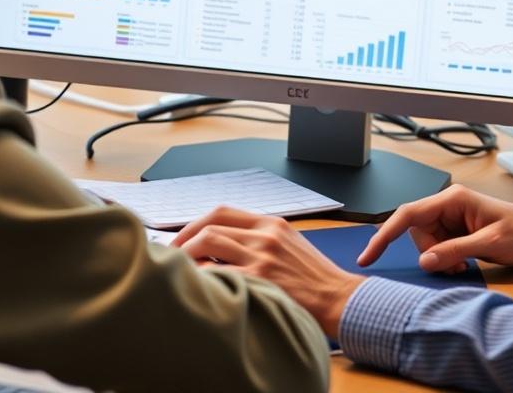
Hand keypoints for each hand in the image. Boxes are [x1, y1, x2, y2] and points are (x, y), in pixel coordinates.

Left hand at [173, 207, 364, 338]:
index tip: (181, 239)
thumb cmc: (314, 279)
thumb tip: (219, 244)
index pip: (221, 212)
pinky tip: (200, 288)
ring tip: (183, 273)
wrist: (339, 299)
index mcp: (271, 224)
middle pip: (210, 226)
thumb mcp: (289, 245)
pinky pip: (218, 273)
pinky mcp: (261, 278)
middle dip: (184, 241)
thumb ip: (258, 239)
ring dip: (189, 258)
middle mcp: (265, 234)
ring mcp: (262, 255)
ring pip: (208, 243)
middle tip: (172, 258)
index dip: (194, 224)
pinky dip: (203, 278)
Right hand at [357, 185, 512, 272]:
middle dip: (428, 253)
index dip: (384, 235)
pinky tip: (464, 263)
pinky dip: (445, 260)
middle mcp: (447, 205)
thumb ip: (455, 251)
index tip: (368, 256)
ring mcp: (451, 218)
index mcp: (452, 199)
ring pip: (425, 243)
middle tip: (454, 266)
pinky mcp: (456, 230)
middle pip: (416, 232)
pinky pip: (437, 247)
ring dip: (439, 259)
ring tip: (464, 264)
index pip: (408, 215)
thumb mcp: (491, 244)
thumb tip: (424, 261)